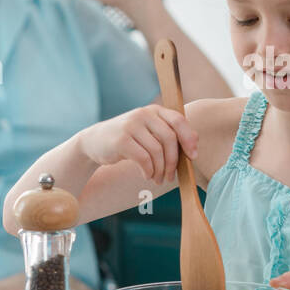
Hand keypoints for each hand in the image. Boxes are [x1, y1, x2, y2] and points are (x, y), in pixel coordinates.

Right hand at [77, 104, 198, 184]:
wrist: (94, 141)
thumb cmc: (129, 140)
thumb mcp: (149, 133)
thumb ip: (170, 134)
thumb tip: (195, 143)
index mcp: (154, 111)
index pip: (179, 121)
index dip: (189, 139)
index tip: (193, 157)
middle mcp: (144, 114)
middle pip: (170, 139)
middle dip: (173, 161)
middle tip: (171, 176)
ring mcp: (131, 125)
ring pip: (157, 151)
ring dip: (160, 170)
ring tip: (158, 179)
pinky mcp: (121, 140)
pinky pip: (143, 159)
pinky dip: (149, 171)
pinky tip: (147, 176)